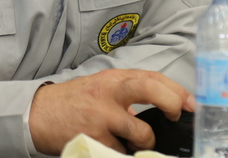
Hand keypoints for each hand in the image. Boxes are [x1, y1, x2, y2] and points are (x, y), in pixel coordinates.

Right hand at [28, 69, 194, 155]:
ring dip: (144, 141)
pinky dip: (121, 152)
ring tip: (134, 141)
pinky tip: (112, 146)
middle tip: (176, 115)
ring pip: (141, 132)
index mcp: (112, 79)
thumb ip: (127, 93)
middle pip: (149, 88)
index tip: (189, 103)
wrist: (38, 114)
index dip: (176, 90)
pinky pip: (120, 152)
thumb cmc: (73, 102)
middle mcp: (108, 93)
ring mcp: (101, 117)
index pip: (151, 77)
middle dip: (171, 101)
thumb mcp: (100, 88)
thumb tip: (161, 104)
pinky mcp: (93, 139)